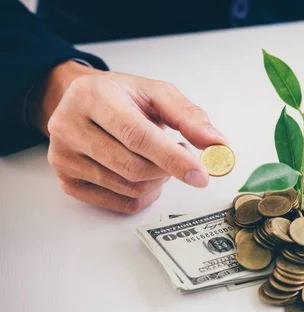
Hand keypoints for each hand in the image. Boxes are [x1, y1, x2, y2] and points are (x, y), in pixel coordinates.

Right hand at [29, 61, 226, 212]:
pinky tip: (145, 174)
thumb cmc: (123, 97)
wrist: (81, 102)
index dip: (172, 158)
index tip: (201, 174)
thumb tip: (218, 144)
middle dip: (167, 168)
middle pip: (133, 167)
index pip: (136, 136)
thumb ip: (190, 117)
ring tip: (158, 157)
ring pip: (129, 188)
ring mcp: (64, 157)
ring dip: (158, 180)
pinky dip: (144, 195)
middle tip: (180, 153)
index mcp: (93, 97)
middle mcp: (69, 127)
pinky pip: (120, 204)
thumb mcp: (157, 94)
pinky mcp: (68, 182)